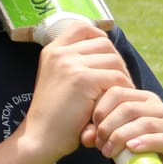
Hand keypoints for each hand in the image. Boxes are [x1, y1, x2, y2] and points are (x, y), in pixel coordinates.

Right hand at [16, 22, 132, 163]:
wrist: (41, 136)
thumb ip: (76, 63)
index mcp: (52, 50)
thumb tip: (109, 52)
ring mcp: (69, 64)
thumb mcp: (59, 79)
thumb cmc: (55, 113)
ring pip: (114, 60)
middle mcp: (59, 52)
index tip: (105, 58)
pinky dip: (121, 91)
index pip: (82, 27)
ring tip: (113, 95)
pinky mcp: (82, 80)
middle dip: (116, 63)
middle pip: (104, 43)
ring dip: (121, 78)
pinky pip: (117, 78)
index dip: (99, 38)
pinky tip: (112, 104)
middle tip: (115, 84)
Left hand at [87, 85, 162, 163]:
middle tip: (98, 144)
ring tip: (108, 152)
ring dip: (121, 137)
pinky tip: (131, 148)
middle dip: (107, 126)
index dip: (99, 109)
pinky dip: (145, 142)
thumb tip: (86, 137)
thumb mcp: (117, 137)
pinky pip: (162, 139)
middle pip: (127, 108)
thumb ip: (100, 133)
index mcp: (142, 99)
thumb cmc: (139, 148)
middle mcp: (158, 107)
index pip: (116, 92)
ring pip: (143, 123)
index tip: (90, 128)